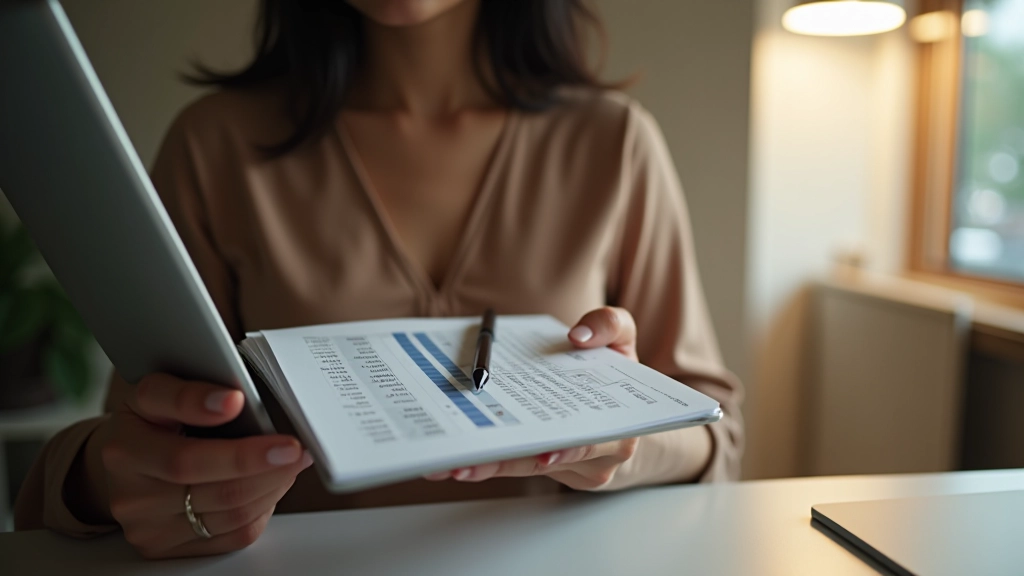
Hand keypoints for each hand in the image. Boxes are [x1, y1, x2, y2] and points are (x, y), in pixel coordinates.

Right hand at [92, 373, 311, 558]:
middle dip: (254, 457)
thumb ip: (196, 388)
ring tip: (291, 462)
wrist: (129, 471)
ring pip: (224, 507)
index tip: (235, 399)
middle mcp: (126, 478)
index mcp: (125, 428)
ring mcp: (142, 520)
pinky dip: (263, 507)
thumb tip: (240, 398)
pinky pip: (232, 534)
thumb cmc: (158, 427)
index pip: (159, 408)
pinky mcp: (164, 546)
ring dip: (270, 483)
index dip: (197, 403)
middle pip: (193, 468)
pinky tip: (273, 485)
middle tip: (293, 446)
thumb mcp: (166, 395)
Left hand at [425, 307, 640, 489]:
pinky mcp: (549, 472)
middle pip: (543, 462)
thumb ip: (609, 326)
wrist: (623, 408)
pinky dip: (487, 462)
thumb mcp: (623, 338)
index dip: (565, 450)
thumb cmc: (617, 371)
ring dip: (485, 467)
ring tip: (449, 465)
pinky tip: (458, 461)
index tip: (540, 453)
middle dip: (502, 462)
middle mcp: (597, 458)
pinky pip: (516, 466)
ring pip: (523, 469)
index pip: (589, 443)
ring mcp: (572, 471)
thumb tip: (579, 336)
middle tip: (463, 461)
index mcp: (619, 428)